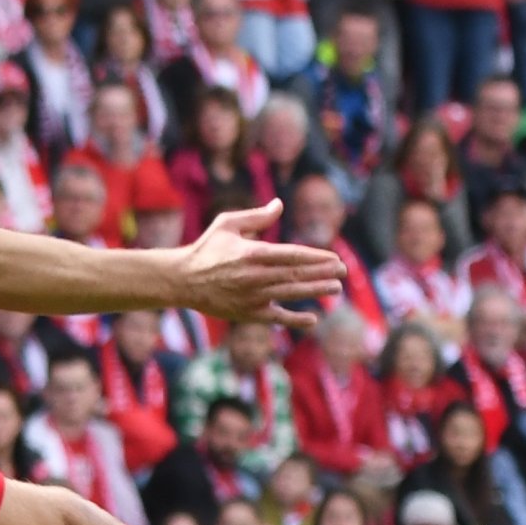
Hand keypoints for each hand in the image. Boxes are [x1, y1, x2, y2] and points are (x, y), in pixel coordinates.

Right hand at [179, 205, 346, 324]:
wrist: (182, 281)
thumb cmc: (206, 248)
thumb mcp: (228, 223)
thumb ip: (257, 216)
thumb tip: (279, 205)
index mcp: (253, 253)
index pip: (294, 255)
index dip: (317, 258)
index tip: (335, 259)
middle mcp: (256, 277)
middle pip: (297, 275)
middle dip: (323, 274)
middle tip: (343, 272)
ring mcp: (253, 297)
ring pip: (291, 295)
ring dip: (316, 292)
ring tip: (336, 290)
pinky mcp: (247, 313)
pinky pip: (276, 318)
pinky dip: (295, 320)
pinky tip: (312, 319)